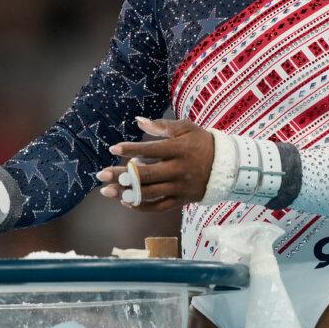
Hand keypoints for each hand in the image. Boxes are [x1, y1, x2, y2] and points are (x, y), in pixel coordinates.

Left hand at [96, 116, 213, 211]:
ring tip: (106, 191)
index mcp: (179, 149)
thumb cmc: (201, 142)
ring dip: (126, 193)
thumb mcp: (185, 128)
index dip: (131, 149)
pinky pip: (159, 206)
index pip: (151, 150)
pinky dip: (142, 206)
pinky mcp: (181, 200)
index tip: (113, 149)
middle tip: (101, 174)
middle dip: (121, 175)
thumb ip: (161, 126)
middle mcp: (178, 170)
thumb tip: (138, 121)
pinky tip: (125, 201)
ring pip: (150, 193)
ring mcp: (180, 187)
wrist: (227, 166)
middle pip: (147, 175)